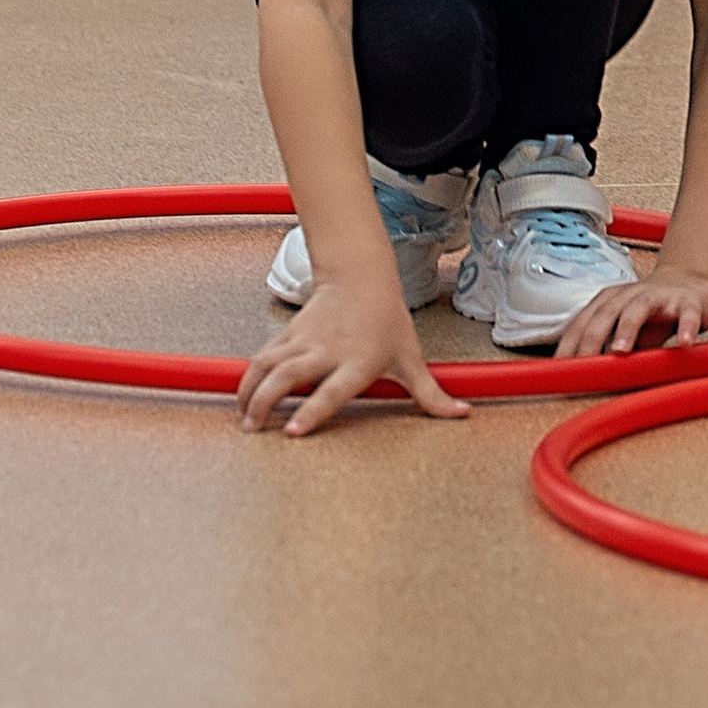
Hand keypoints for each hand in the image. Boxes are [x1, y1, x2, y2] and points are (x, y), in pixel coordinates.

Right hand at [236, 275, 472, 434]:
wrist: (362, 277)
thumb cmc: (387, 321)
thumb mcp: (411, 359)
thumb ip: (432, 394)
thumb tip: (462, 414)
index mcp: (357, 363)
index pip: (331, 391)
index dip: (311, 412)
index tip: (292, 431)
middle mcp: (327, 352)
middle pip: (288, 376)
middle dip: (265, 402)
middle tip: (254, 428)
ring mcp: (304, 341)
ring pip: (268, 364)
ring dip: (251, 391)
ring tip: (244, 419)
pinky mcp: (289, 333)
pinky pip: (263, 355)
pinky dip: (250, 376)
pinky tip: (245, 395)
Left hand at [554, 258, 707, 359]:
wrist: (689, 284)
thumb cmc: (651, 314)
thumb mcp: (626, 332)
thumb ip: (609, 352)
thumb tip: (589, 381)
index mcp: (609, 302)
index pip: (584, 322)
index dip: (570, 343)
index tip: (560, 367)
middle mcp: (630, 295)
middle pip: (605, 314)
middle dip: (591, 338)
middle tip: (583, 362)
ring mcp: (659, 296)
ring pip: (638, 308)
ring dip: (627, 328)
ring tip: (620, 350)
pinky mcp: (688, 302)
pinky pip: (687, 314)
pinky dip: (685, 327)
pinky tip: (684, 343)